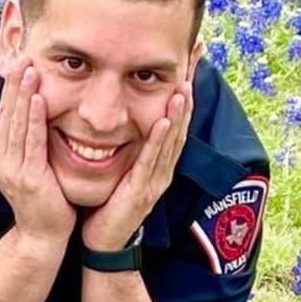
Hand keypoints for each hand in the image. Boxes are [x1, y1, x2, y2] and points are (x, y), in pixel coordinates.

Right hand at [0, 59, 75, 244]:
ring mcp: (12, 169)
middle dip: (14, 83)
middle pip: (6, 113)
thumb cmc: (42, 197)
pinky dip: (33, 118)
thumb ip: (26, 139)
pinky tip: (38, 99)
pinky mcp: (28, 177)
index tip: (18, 61)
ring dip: (23, 93)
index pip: (2, 113)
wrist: (43, 234)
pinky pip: (31, 142)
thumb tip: (31, 109)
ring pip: (16, 123)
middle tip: (22, 55)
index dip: (10, 87)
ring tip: (29, 68)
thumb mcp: (28, 163)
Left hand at [81, 78, 193, 251]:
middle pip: (180, 124)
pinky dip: (159, 141)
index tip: (189, 59)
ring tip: (184, 87)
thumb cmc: (110, 202)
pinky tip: (163, 121)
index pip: (174, 117)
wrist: (105, 243)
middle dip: (188, 92)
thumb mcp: (123, 166)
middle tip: (195, 62)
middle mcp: (163, 167)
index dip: (183, 89)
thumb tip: (122, 114)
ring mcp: (156, 180)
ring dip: (178, 114)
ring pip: (171, 141)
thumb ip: (128, 144)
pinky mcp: (142, 191)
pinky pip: (152, 161)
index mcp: (159, 160)